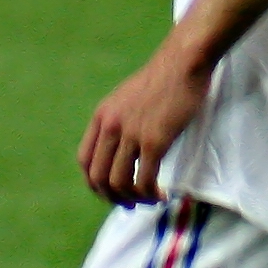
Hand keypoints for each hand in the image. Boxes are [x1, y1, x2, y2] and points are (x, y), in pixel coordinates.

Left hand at [78, 35, 211, 205]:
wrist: (183, 63)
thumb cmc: (162, 80)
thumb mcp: (126, 99)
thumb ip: (118, 121)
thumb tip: (122, 149)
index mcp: (101, 116)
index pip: (85, 160)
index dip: (94, 183)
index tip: (111, 191)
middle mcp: (110, 127)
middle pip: (98, 177)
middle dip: (112, 197)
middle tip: (129, 204)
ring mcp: (131, 134)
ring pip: (120, 182)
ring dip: (133, 199)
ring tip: (149, 199)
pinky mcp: (154, 141)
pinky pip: (144, 180)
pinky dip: (150, 194)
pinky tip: (161, 194)